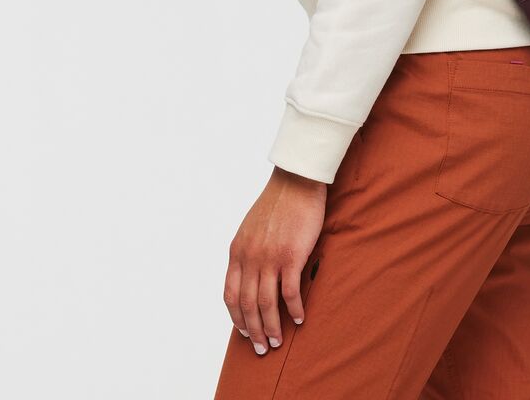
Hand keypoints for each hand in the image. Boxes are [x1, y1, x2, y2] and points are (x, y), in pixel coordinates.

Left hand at [224, 166, 327, 353]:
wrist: (296, 182)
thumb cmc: (278, 202)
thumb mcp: (251, 228)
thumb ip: (248, 251)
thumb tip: (251, 273)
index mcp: (237, 251)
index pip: (230, 295)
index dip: (236, 318)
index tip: (243, 332)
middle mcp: (250, 258)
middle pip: (246, 305)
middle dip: (252, 331)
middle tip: (261, 347)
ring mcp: (270, 258)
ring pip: (266, 304)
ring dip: (271, 326)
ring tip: (277, 340)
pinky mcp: (291, 256)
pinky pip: (290, 292)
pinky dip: (293, 309)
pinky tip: (299, 318)